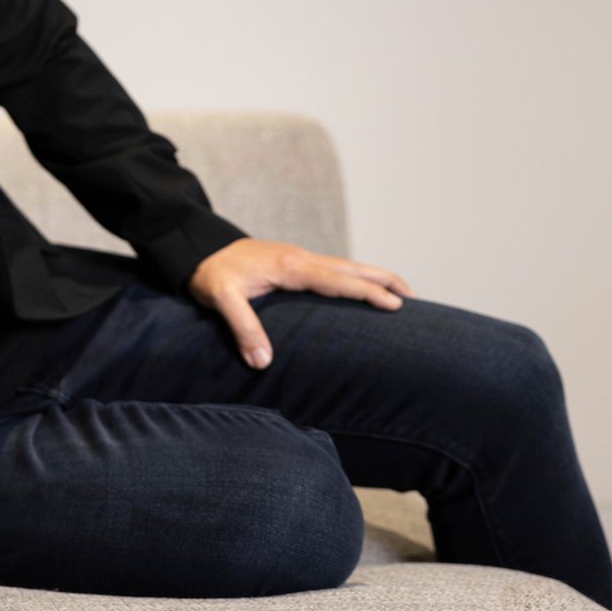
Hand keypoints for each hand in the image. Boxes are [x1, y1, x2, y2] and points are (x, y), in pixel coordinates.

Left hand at [185, 239, 413, 369]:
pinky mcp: (292, 262)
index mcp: (291, 266)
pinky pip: (333, 269)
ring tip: (400, 293)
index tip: (397, 305)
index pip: (339, 280)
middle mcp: (300, 258)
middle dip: (384, 281)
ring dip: (373, 276)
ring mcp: (298, 258)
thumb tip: (263, 363)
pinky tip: (359, 289)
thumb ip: (243, 327)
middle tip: (414, 298)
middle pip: (352, 268)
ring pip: (345, 265)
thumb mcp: (222, 299)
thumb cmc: (210, 273)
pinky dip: (355, 277)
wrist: (197, 248)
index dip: (368, 292)